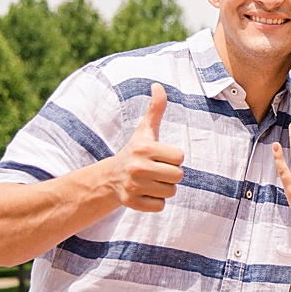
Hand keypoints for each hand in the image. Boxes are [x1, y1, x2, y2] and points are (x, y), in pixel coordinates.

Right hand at [109, 83, 184, 211]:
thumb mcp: (145, 130)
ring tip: (150, 181)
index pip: (180, 157)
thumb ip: (155, 109)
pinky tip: (145, 193)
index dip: (173, 157)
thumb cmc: (135, 151)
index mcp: (144, 148)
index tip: (159, 156)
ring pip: (171, 192)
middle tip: (156, 170)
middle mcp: (138, 168)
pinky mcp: (132, 204)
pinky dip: (155, 202)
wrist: (111, 177)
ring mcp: (134, 187)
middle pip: (178, 176)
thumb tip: (158, 85)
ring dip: (164, 188)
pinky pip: (160, 206)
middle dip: (170, 174)